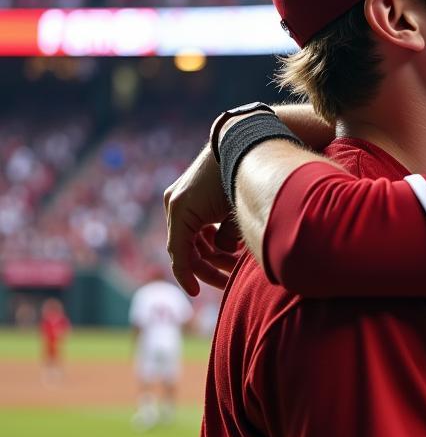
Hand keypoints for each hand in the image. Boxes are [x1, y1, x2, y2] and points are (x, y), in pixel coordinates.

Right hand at [164, 144, 238, 294]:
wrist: (238, 142)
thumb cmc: (238, 176)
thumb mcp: (234, 213)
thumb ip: (226, 239)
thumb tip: (223, 250)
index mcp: (181, 211)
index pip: (179, 254)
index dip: (187, 277)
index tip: (196, 294)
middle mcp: (175, 205)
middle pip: (186, 250)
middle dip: (207, 268)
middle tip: (227, 282)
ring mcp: (181, 199)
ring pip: (191, 239)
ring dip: (210, 254)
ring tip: (234, 264)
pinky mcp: (190, 197)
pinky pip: (195, 226)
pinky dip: (210, 240)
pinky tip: (230, 248)